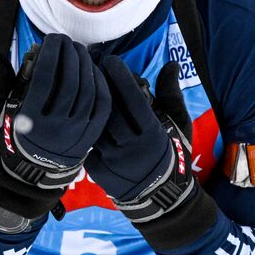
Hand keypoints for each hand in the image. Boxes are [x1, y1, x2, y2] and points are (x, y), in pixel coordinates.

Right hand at [0, 33, 111, 223]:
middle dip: (69, 54)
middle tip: (67, 40)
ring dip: (85, 65)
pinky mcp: (90, 136)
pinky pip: (102, 105)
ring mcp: (74, 133)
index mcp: (28, 119)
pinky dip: (100, 83)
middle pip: (68, 82)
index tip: (51, 38)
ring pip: (87, 91)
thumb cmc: (15, 129)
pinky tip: (93, 68)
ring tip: (79, 50)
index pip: (43, 77)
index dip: (50, 53)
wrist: (33, 169)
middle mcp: (52, 128)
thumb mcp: (1, 107)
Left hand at [86, 56, 197, 225]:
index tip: (111, 59)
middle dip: (99, 84)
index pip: (134, 99)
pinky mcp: (97, 171)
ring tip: (81, 83)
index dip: (121, 77)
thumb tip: (171, 63)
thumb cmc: (170, 151)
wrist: (158, 195)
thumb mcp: (178, 123)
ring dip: (87, 102)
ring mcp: (112, 161)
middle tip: (90, 64)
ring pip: (94, 124)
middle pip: (109, 109)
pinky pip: (86, 141)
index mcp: (152, 134)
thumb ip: (172, 93)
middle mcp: (131, 148)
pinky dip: (82, 125)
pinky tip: (76, 109)